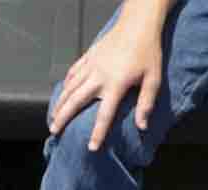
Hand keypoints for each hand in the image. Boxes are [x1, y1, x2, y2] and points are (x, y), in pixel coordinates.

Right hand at [48, 21, 164, 150]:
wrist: (138, 23)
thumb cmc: (148, 51)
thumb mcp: (153, 78)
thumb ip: (146, 103)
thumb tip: (142, 126)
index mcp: (116, 84)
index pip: (104, 115)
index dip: (97, 133)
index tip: (91, 148)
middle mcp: (99, 75)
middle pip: (76, 100)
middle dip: (63, 117)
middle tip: (54, 131)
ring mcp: (92, 64)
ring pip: (70, 86)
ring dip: (60, 103)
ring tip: (53, 117)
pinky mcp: (89, 55)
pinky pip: (73, 71)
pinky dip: (66, 84)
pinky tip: (62, 93)